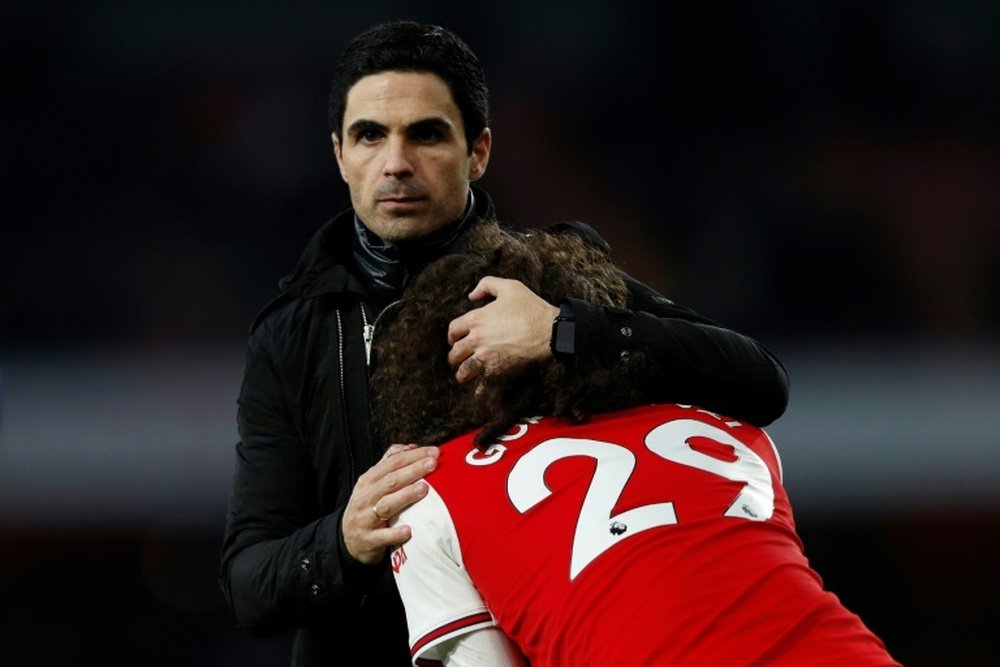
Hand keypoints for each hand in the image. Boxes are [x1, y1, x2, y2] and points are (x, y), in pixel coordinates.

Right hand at [342, 443, 438, 563]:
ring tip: (424, 488)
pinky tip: (409, 530)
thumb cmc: (367, 507)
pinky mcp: (368, 539)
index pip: (392, 463)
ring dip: (406, 496)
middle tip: (433, 464)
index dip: (413, 456)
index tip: (434, 452)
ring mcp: (366, 518)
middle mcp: (365, 497)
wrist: (348, 539)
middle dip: (413, 470)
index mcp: (368, 480)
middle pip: (391, 480)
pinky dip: (395, 533)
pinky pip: (382, 536)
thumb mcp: (373, 483)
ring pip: (386, 505)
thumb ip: (390, 463)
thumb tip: (412, 447)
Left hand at [446, 276, 558, 382]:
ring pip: (463, 370)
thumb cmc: (531, 308)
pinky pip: (481, 384)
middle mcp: (477, 339)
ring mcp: (486, 357)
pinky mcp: (498, 370)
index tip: (455, 339)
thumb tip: (472, 295)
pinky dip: (477, 390)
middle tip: (457, 358)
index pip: (453, 330)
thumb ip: (487, 285)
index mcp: (476, 319)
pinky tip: (477, 392)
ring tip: (463, 374)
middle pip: (455, 352)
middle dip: (454, 356)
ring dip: (461, 373)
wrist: (550, 331)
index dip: (452, 335)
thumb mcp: (509, 287)